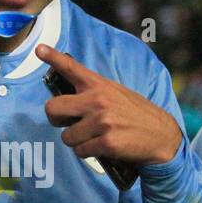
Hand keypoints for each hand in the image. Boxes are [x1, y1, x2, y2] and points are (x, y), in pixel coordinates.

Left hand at [38, 45, 181, 166]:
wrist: (161, 135)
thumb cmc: (135, 115)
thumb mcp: (116, 94)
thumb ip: (92, 93)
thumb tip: (66, 103)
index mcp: (99, 85)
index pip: (71, 67)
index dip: (53, 57)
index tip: (39, 49)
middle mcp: (98, 100)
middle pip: (52, 108)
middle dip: (56, 119)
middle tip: (68, 123)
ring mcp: (102, 121)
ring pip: (66, 136)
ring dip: (76, 141)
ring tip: (94, 137)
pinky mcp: (106, 142)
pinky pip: (80, 151)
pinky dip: (87, 153)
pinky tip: (101, 148)